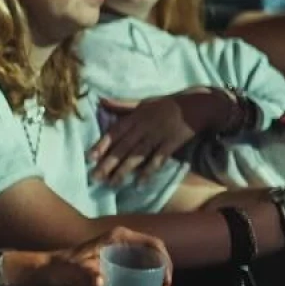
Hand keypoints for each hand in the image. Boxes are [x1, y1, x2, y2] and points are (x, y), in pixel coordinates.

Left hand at [32, 228, 172, 285]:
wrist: (50, 270)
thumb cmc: (62, 267)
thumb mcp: (73, 271)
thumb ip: (85, 274)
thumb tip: (100, 281)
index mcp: (118, 237)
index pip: (153, 244)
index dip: (165, 262)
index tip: (166, 283)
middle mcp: (124, 241)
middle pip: (155, 255)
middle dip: (164, 275)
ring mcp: (122, 251)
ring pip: (150, 264)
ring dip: (158, 281)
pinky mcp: (119, 263)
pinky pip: (141, 270)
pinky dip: (148, 283)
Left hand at [89, 91, 227, 184]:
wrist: (195, 106)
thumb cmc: (167, 104)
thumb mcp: (143, 102)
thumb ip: (122, 105)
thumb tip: (101, 101)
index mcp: (135, 116)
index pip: (115, 132)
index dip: (101, 145)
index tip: (89, 158)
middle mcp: (144, 126)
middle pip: (123, 147)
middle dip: (108, 163)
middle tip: (95, 178)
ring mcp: (157, 136)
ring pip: (137, 155)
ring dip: (124, 170)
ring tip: (113, 184)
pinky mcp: (171, 144)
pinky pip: (158, 160)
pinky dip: (149, 172)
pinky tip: (139, 184)